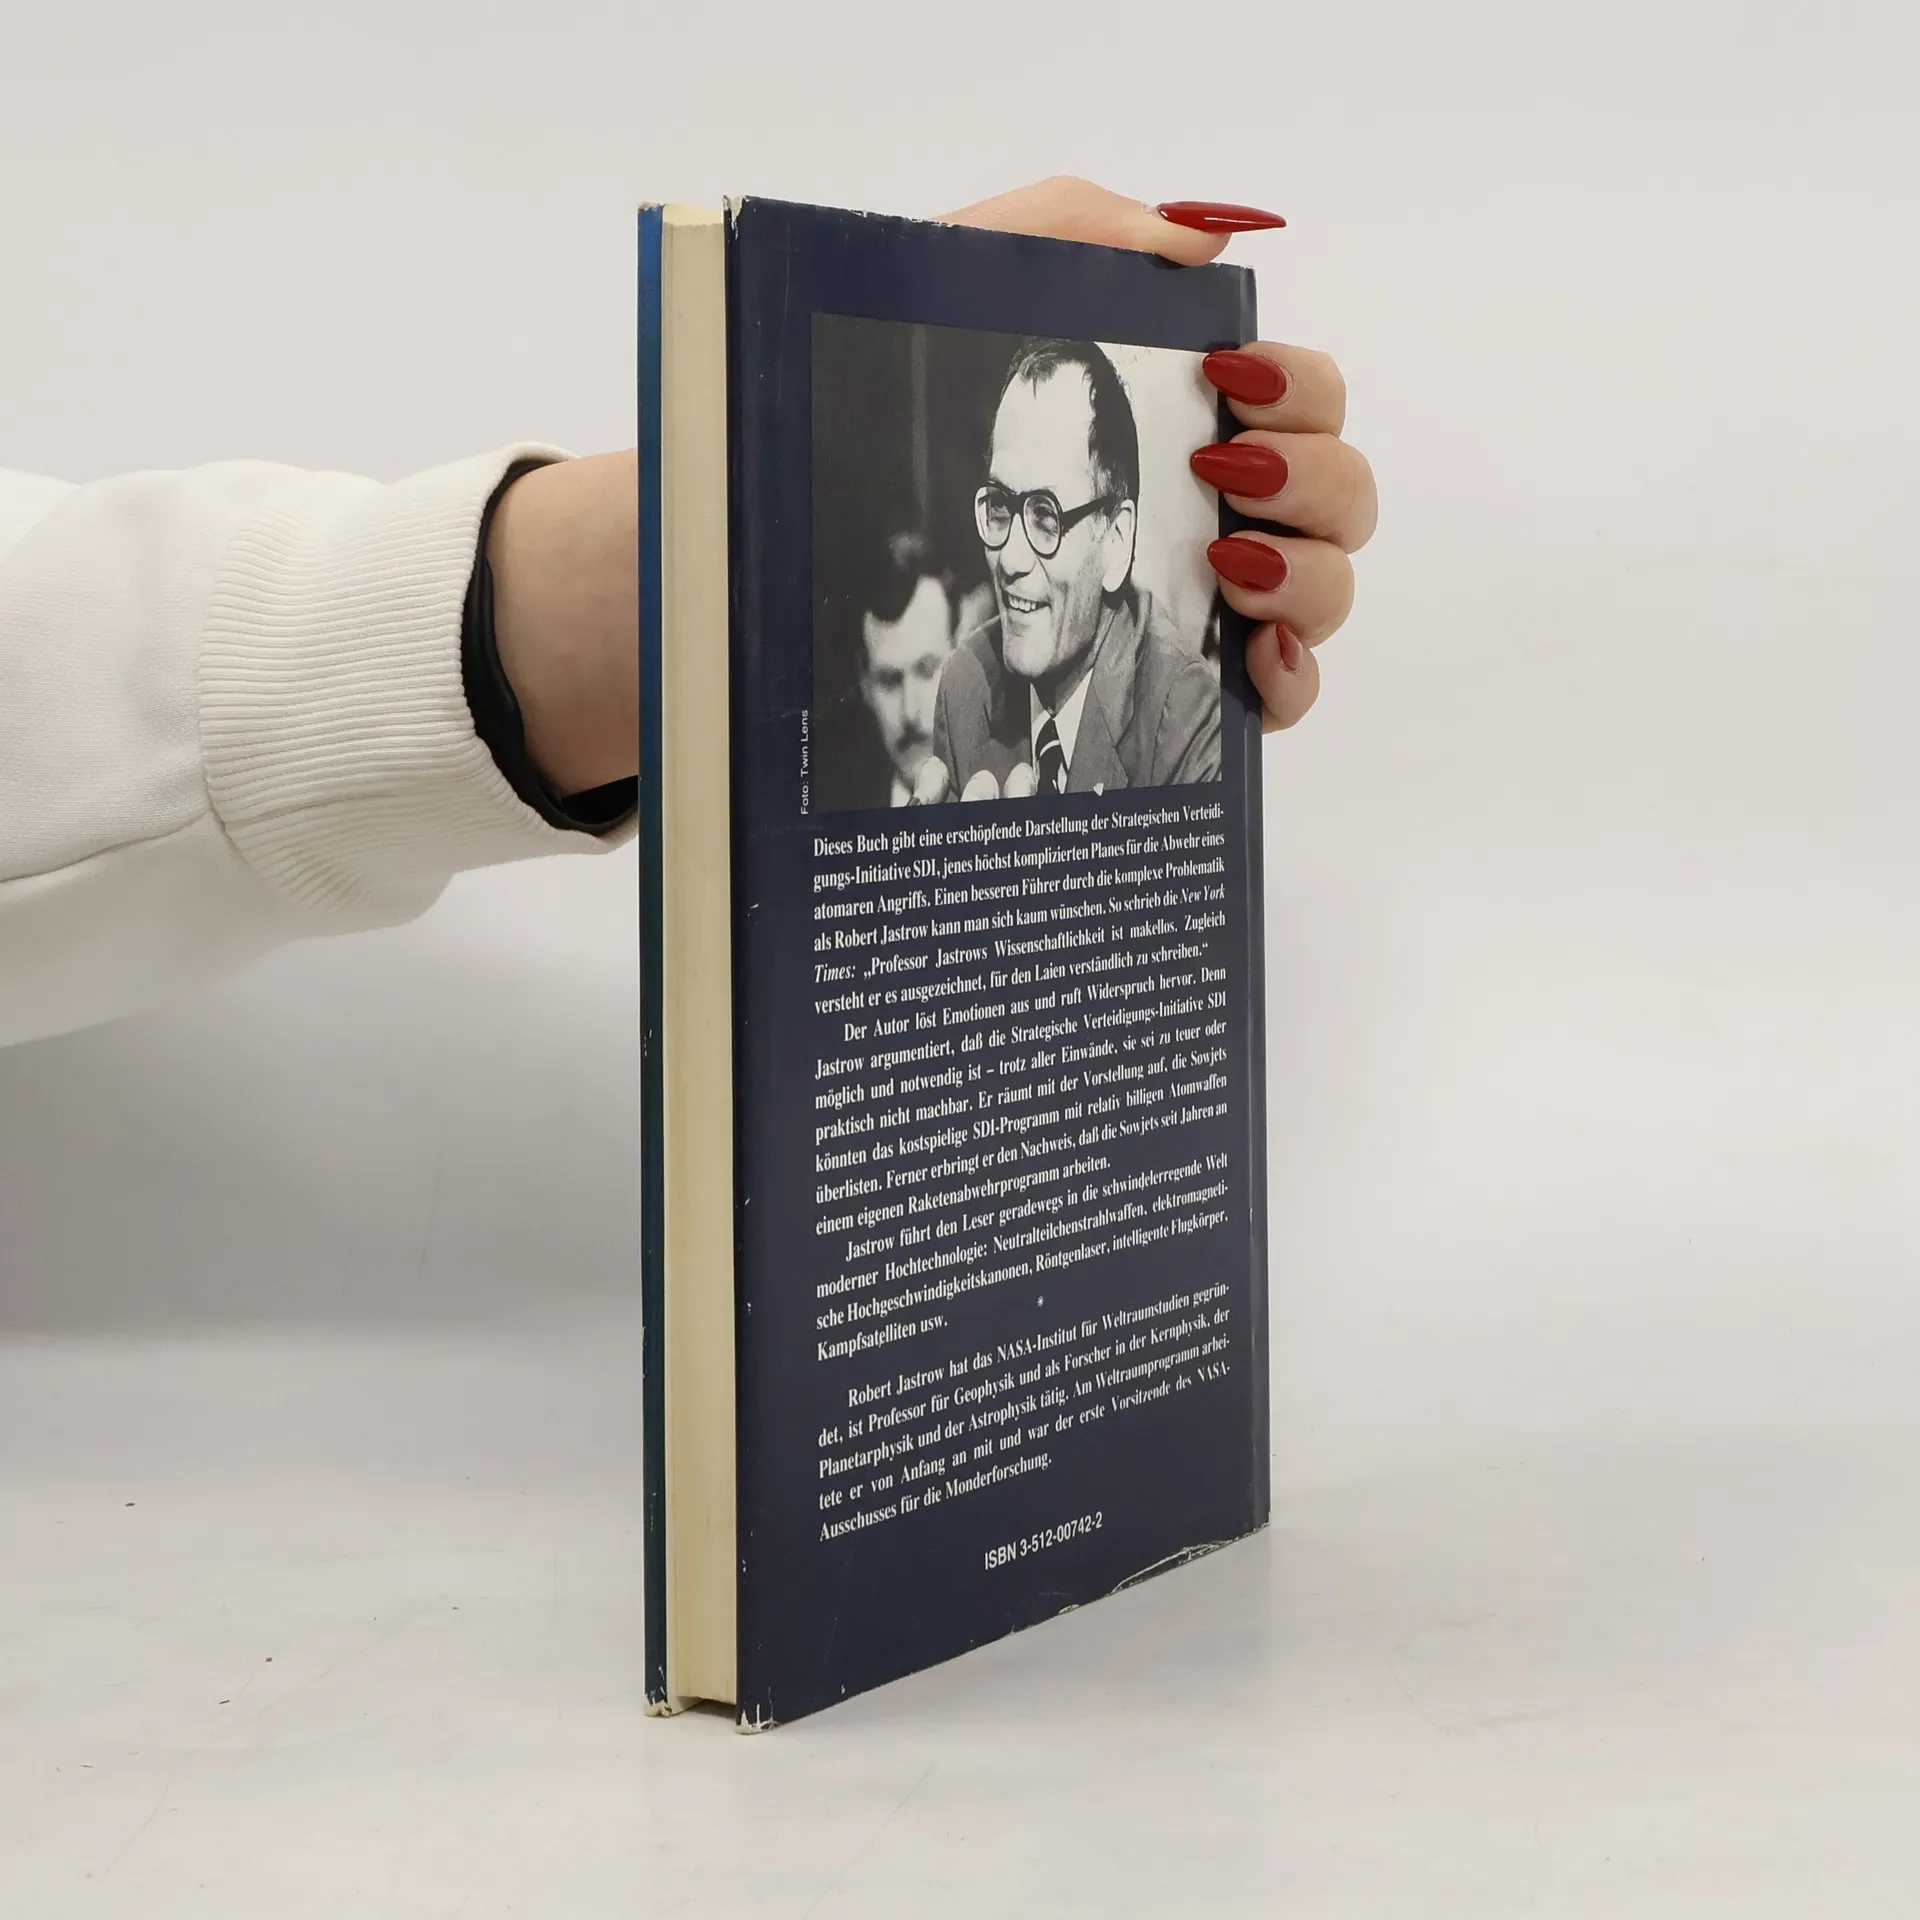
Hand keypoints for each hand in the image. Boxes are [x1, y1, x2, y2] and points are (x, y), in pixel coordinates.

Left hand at [943, 176, 1374, 733]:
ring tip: (1226, 567)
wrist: (808, 501)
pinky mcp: (1181, 685)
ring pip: (1331, 585)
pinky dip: (1292, 675)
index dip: (1300, 387)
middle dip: (1310, 475)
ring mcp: (1208, 599)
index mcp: (1184, 414)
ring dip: (1305, 570)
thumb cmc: (890, 387)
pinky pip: (1286, 691)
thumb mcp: (966, 273)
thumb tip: (1201, 238)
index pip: (1306, 395)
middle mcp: (1216, 505)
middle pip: (1343, 490)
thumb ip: (1078, 228)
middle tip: (1224, 477)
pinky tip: (1252, 656)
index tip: (1230, 388)